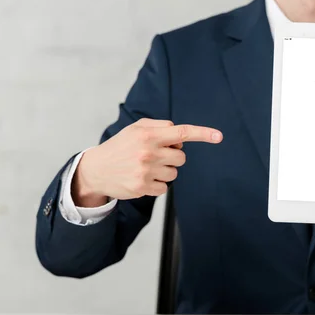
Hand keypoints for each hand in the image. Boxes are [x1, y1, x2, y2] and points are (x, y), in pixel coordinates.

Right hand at [73, 118, 222, 205]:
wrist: (96, 169)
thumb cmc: (120, 146)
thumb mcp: (136, 128)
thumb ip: (160, 127)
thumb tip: (180, 138)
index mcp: (148, 135)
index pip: (182, 133)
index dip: (203, 134)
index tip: (219, 136)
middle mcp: (148, 152)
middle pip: (181, 158)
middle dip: (172, 157)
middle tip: (154, 156)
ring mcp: (145, 171)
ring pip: (174, 173)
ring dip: (164, 171)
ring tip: (145, 167)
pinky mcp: (142, 187)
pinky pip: (165, 188)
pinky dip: (157, 184)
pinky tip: (142, 179)